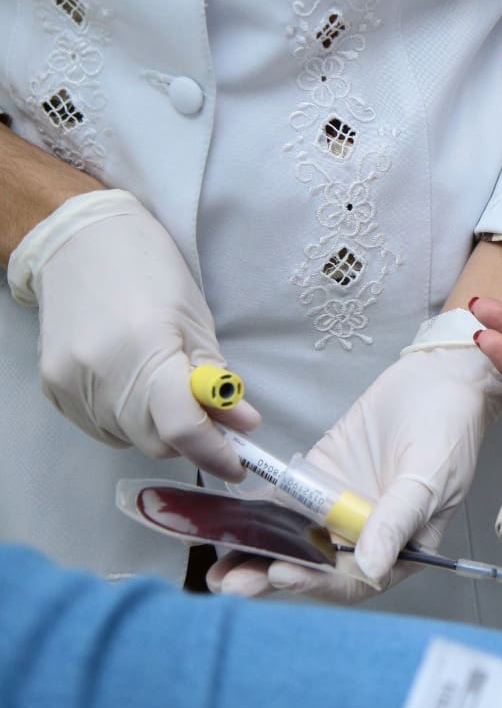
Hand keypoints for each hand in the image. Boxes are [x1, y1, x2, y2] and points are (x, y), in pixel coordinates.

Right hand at [19, 190, 259, 479]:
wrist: (81, 242)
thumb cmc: (151, 273)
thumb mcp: (197, 322)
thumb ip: (218, 381)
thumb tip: (243, 427)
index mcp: (144, 350)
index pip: (182, 429)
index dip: (215, 454)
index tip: (239, 465)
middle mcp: (100, 374)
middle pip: (155, 441)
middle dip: (189, 440)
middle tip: (212, 421)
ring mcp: (70, 383)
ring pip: (128, 438)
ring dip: (157, 428)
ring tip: (166, 388)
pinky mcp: (52, 387)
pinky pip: (100, 427)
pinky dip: (127, 419)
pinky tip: (135, 387)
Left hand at [210, 317, 501, 601]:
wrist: (439, 378)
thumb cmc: (450, 430)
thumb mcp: (428, 479)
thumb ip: (396, 521)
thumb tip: (371, 568)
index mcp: (401, 547)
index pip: (354, 579)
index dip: (317, 582)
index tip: (282, 573)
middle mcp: (366, 535)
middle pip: (315, 567)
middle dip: (272, 576)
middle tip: (233, 583)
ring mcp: (338, 509)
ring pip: (293, 541)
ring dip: (257, 556)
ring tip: (218, 570)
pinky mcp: (318, 480)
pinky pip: (283, 504)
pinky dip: (255, 516)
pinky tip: (225, 526)